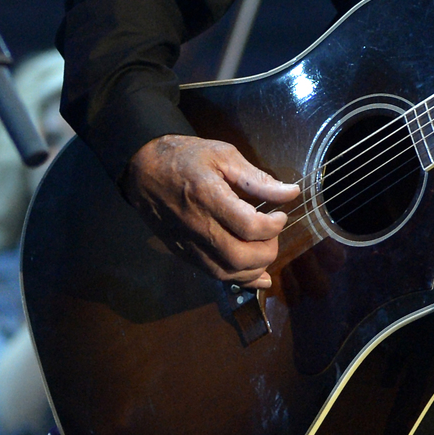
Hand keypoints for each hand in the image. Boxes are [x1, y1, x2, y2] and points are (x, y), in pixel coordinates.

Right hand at [124, 134, 300, 290]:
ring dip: (255, 268)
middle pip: (241, 257)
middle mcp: (198, 226)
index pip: (249, 226)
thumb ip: (257, 178)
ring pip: (229, 273)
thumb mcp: (223, 155)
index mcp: (208, 197)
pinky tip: (255, 273)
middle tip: (272, 233)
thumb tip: (291, 193)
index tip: (280, 214)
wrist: (143, 171)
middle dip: (268, 251)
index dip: (273, 226)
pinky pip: (215, 276)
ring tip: (263, 247)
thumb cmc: (185, 157)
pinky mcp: (184, 254)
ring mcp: (189, 244)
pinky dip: (239, 279)